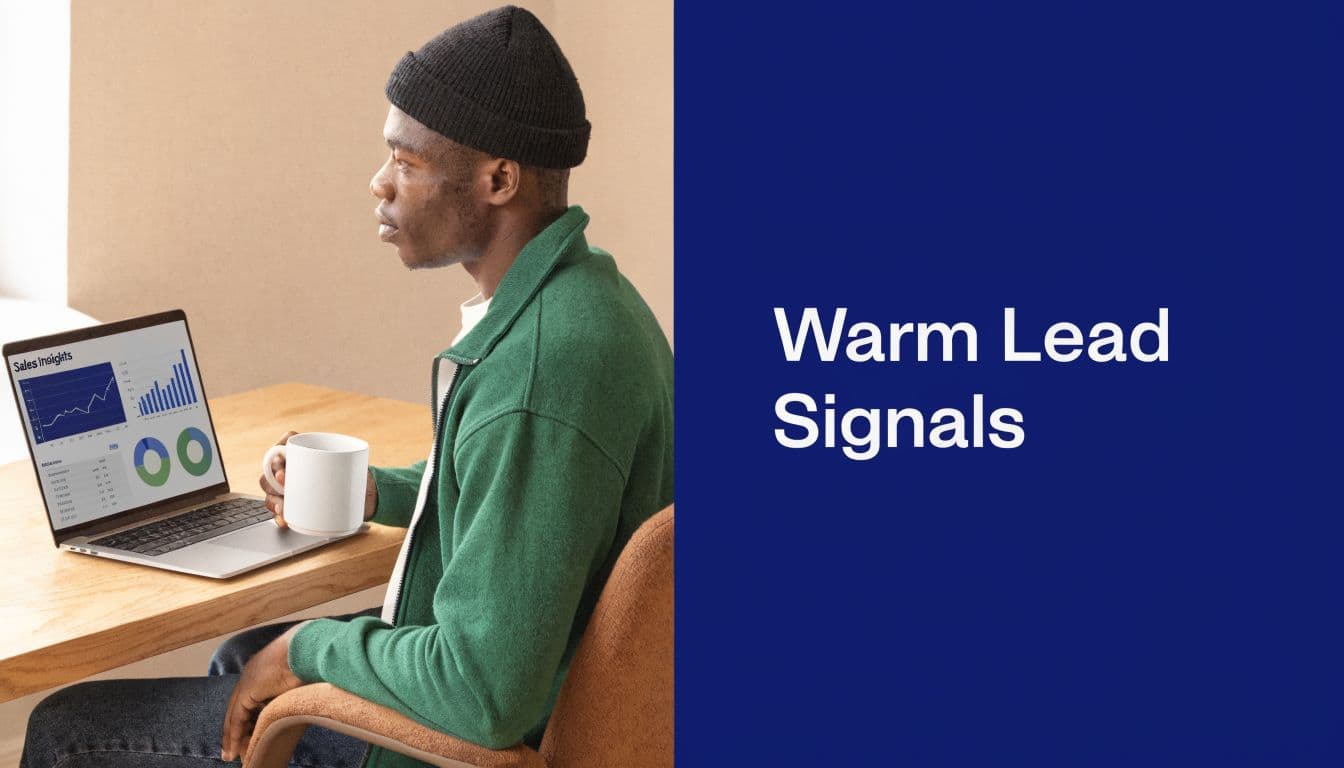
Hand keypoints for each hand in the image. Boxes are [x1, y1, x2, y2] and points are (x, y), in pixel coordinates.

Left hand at [219, 621, 307, 761]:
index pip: (251, 698)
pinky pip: (237, 718)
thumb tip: (299, 708)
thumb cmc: (313, 660)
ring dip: (234, 736)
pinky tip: (234, 749)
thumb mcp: (300, 680)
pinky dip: (235, 735)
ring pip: (235, 715)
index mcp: (265, 668)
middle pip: (240, 708)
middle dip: (237, 730)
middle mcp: (252, 673)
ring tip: (233, 754)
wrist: (309, 649)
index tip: (250, 733)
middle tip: (234, 750)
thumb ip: (292, 692)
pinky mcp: (246, 690)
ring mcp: (247, 680)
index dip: (249, 718)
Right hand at [259, 431, 377, 526]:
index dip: (277, 453)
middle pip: (270, 470)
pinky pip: (280, 509)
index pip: (283, 445)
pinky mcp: (295, 503)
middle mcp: (294, 467)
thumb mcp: (354, 464)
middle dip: (272, 480)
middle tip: (284, 485)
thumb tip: (345, 476)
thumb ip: (346, 465)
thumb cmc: (358, 474)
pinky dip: (279, 516)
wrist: (366, 494)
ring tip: (283, 508)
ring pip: (271, 491)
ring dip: (273, 500)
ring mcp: (292, 486)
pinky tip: (284, 519)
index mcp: (306, 450)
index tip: (282, 464)